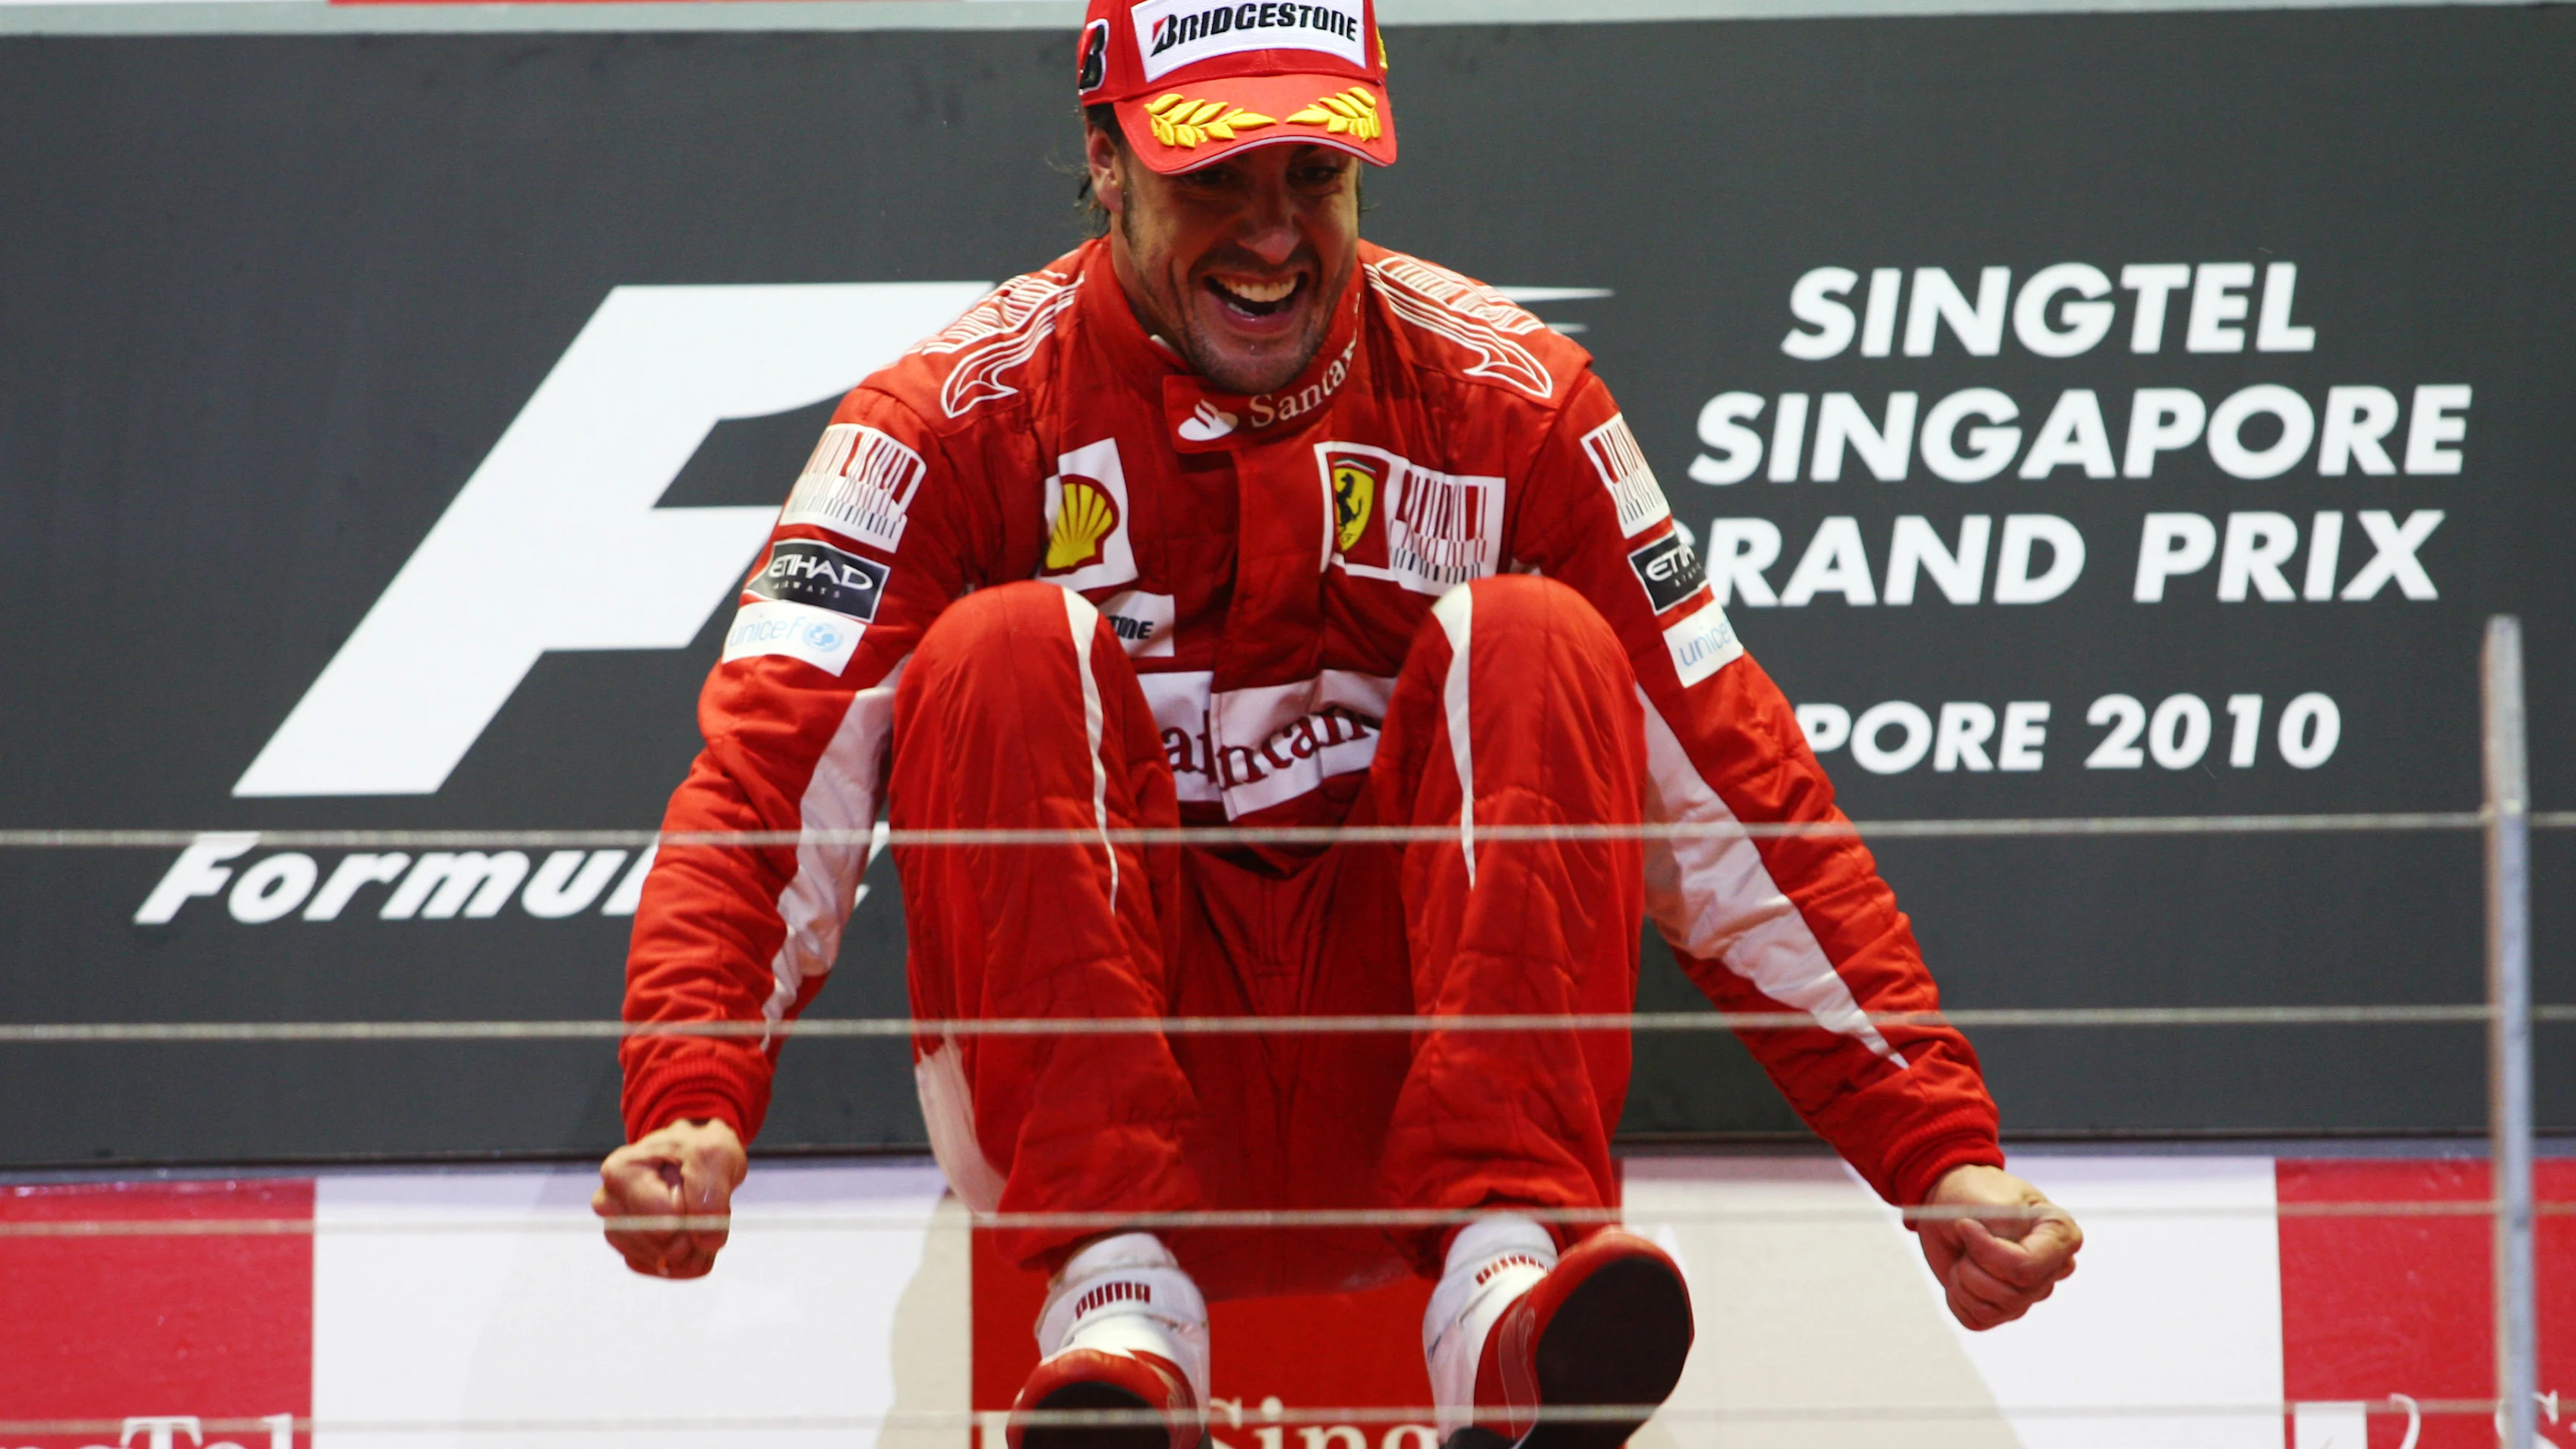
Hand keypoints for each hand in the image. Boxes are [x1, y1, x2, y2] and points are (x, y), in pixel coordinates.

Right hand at [594, 1117, 747, 1279]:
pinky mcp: (630, 1248)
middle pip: (661, 1246)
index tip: (703, 1191)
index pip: (663, 1221)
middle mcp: (608, 1203)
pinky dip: (685, 1259)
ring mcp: (617, 1228)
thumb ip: (712, 1196)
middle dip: (695, 1234)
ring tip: (698, 1215)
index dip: (694, 1217)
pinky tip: (691, 1233)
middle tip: (705, 1205)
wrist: (691, 1155)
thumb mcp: (714, 1155)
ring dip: (694, 1248)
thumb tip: (705, 1242)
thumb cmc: (697, 1149)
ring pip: (663, 1261)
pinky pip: (662, 1269)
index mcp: (621, 1171)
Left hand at [1916, 1163, 2081, 1329]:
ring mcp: (2031, 1291)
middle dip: (1973, 1267)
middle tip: (1964, 1238)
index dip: (1987, 1253)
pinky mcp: (2004, 1307)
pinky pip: (1977, 1320)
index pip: (2026, 1268)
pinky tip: (1960, 1271)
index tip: (1966, 1225)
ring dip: (1963, 1281)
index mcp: (2061, 1235)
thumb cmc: (1974, 1192)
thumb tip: (2000, 1265)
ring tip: (1964, 1254)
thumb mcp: (1988, 1203)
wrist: (1950, 1199)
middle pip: (2012, 1294)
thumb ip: (2002, 1233)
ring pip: (1993, 1311)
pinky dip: (1957, 1297)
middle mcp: (2053, 1268)